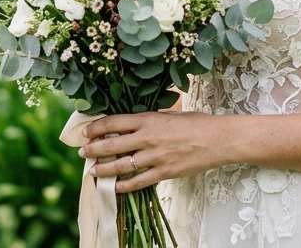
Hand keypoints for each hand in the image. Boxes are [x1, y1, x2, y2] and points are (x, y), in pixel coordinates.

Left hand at [80, 110, 230, 193]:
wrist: (218, 139)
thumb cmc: (196, 123)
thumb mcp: (170, 114)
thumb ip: (150, 119)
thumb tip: (132, 122)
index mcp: (148, 119)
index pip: (114, 122)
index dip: (96, 128)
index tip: (86, 132)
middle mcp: (148, 138)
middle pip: (112, 145)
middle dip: (93, 149)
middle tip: (83, 152)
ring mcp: (155, 157)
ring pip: (121, 166)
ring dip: (103, 170)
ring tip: (93, 172)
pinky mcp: (164, 172)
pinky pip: (138, 181)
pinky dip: (124, 185)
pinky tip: (115, 187)